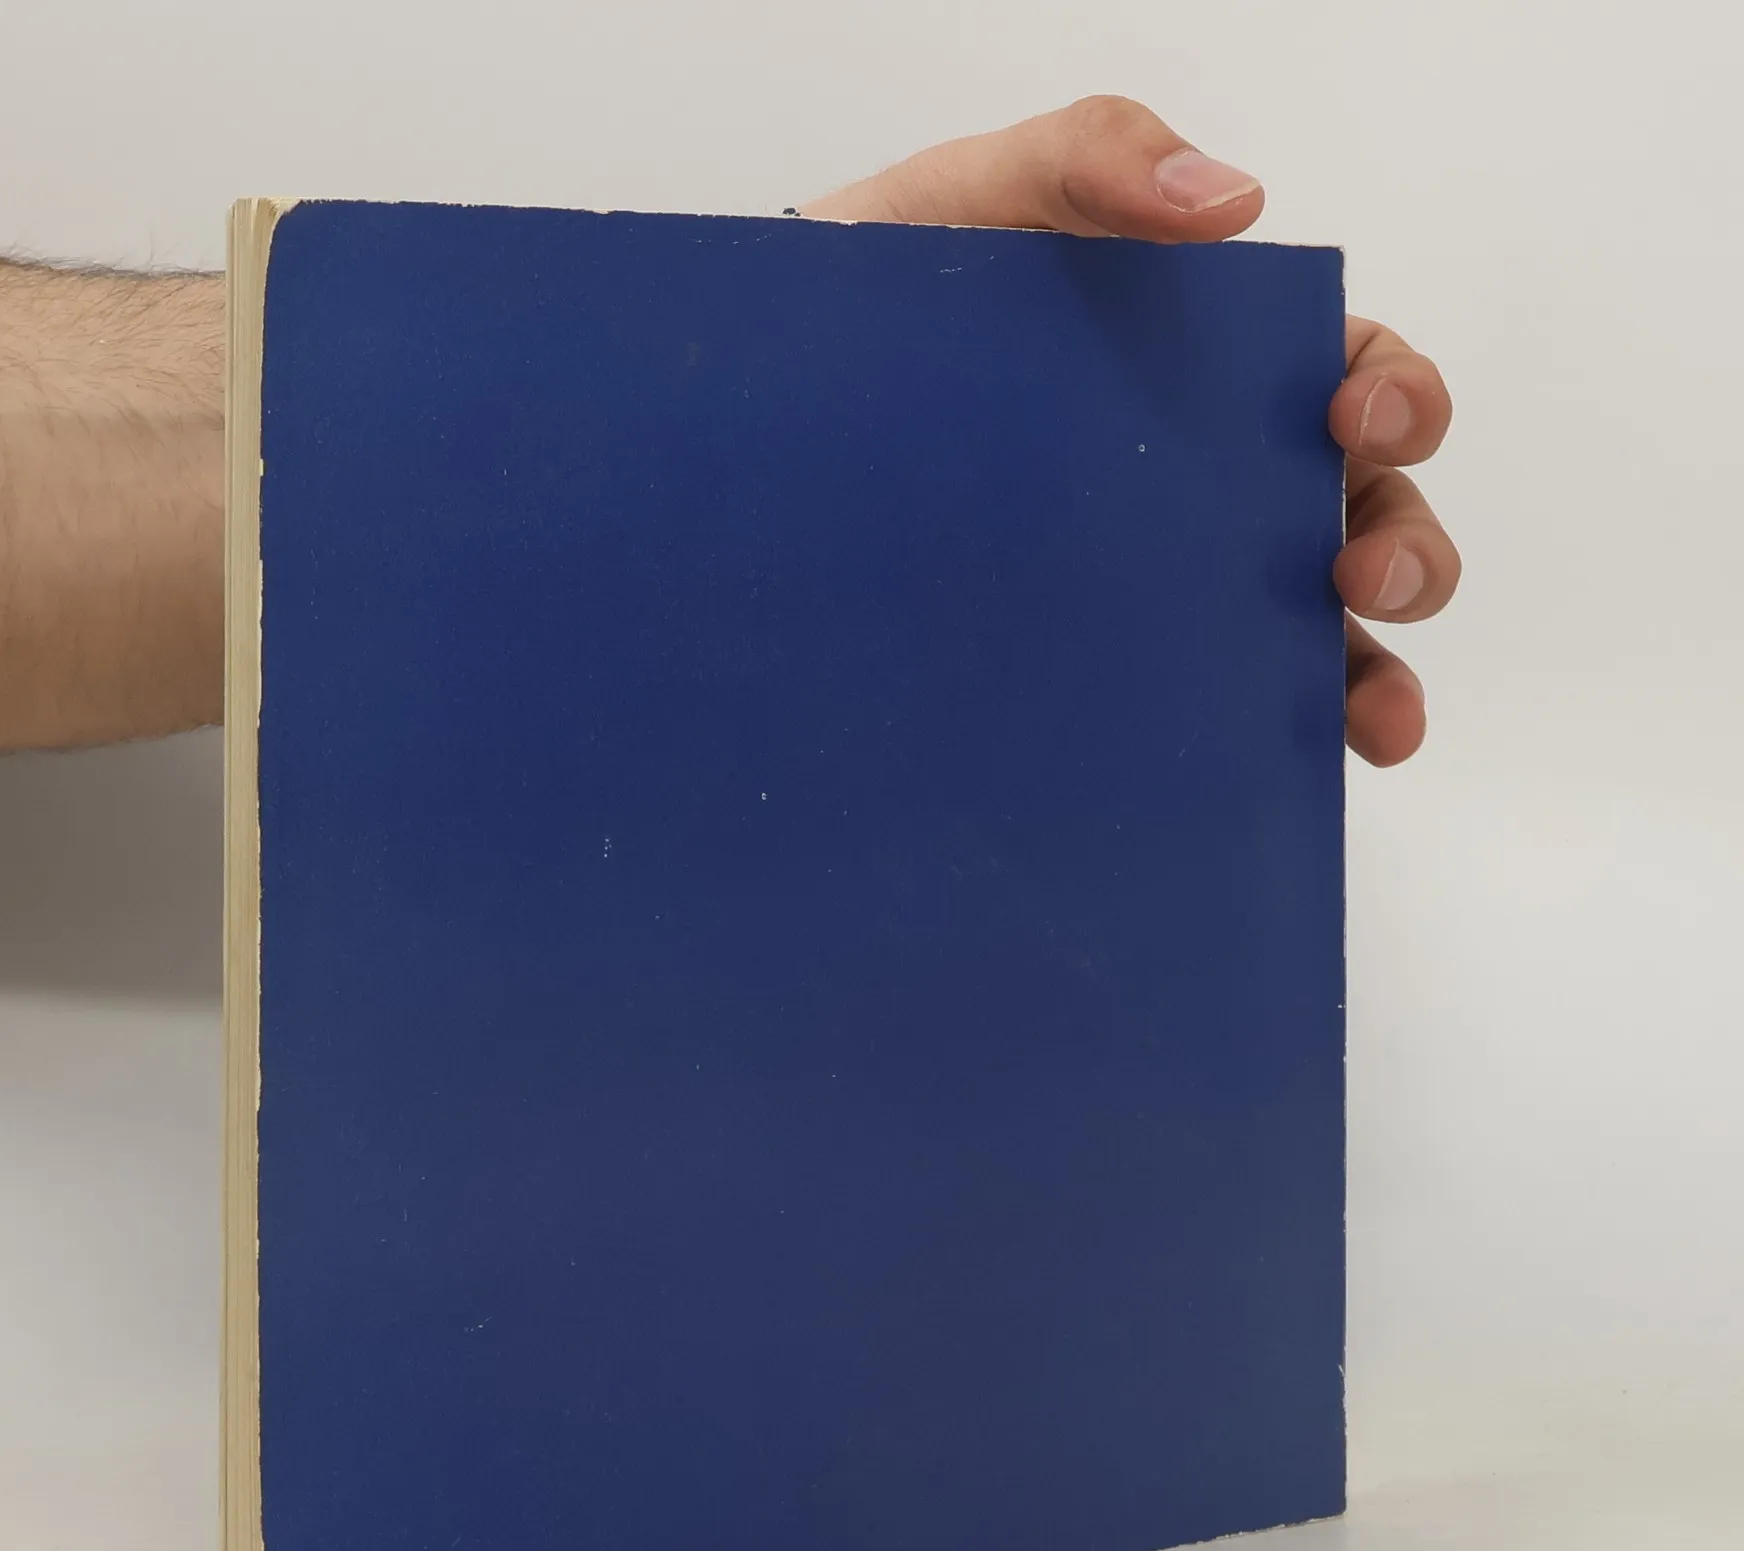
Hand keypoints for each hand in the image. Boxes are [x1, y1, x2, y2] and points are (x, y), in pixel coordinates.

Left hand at [805, 98, 1453, 767]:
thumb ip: (1091, 158)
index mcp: (1219, 367)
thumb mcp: (980, 196)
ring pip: (1319, 632)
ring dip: (1374, 673)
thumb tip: (1231, 202)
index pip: (1352, 377)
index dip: (1395, 396)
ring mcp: (1169, 583)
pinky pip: (1218, 710)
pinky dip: (1281, 738)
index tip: (1361, 419)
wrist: (773, 414)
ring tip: (1377, 714)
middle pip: (1365, 515)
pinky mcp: (1111, 663)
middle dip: (1404, 550)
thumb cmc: (891, 293)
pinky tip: (1293, 765)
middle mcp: (1215, 483)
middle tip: (1365, 576)